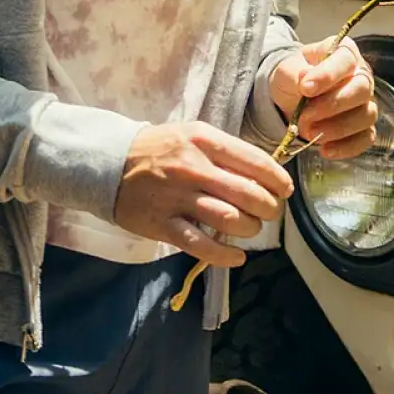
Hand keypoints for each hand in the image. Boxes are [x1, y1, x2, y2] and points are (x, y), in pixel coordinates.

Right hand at [114, 122, 292, 266]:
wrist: (108, 163)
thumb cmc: (159, 149)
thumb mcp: (193, 136)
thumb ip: (225, 152)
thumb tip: (265, 172)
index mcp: (203, 141)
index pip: (254, 161)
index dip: (277, 179)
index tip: (285, 189)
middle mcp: (192, 167)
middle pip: (248, 193)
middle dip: (269, 208)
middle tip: (271, 212)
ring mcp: (177, 198)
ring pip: (229, 219)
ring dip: (250, 228)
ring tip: (251, 228)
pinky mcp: (163, 224)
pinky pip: (200, 245)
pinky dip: (224, 255)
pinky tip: (237, 257)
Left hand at [269, 37, 376, 160]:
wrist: (292, 98)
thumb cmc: (294, 78)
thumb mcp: (286, 70)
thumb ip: (294, 73)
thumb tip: (305, 79)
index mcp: (344, 53)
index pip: (346, 60)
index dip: (328, 75)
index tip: (305, 88)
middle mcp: (361, 76)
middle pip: (362, 89)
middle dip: (333, 105)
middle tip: (305, 115)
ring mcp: (366, 103)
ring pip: (366, 116)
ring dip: (337, 127)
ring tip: (309, 132)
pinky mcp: (364, 128)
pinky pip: (365, 139)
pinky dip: (346, 147)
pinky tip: (325, 150)